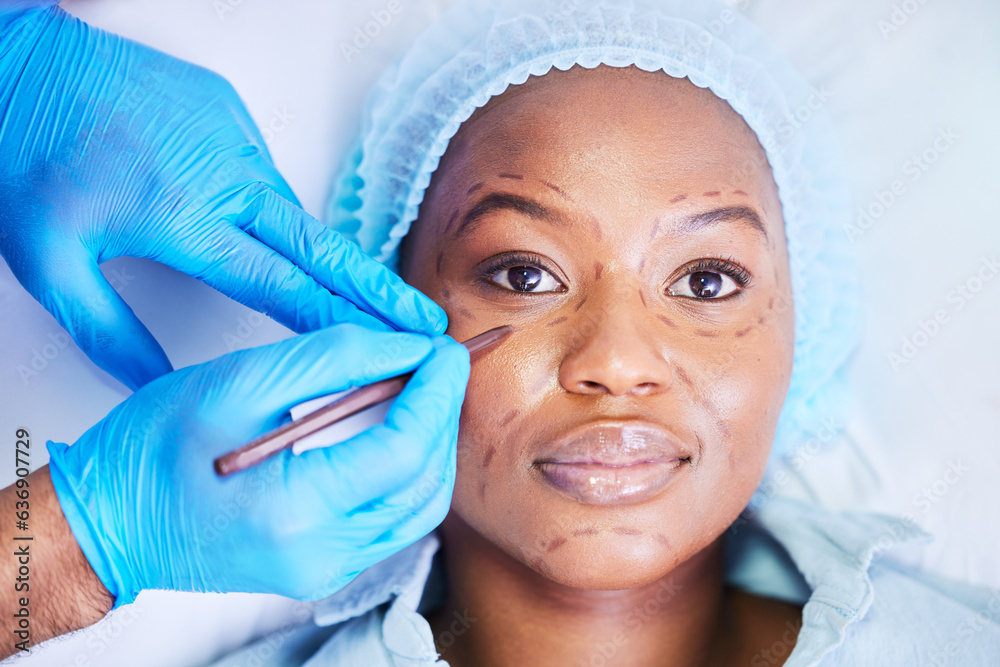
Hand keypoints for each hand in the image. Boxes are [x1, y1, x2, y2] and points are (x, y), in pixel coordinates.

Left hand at [0, 5, 444, 389]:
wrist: (18, 63)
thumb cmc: (26, 151)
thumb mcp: (46, 260)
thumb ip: (105, 331)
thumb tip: (154, 382)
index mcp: (186, 218)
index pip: (286, 286)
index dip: (346, 322)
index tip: (392, 344)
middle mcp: (225, 177)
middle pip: (323, 248)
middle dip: (381, 291)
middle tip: (425, 320)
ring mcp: (233, 138)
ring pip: (294, 213)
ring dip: (327, 256)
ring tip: (363, 296)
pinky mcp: (230, 113)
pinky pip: (268, 174)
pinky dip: (278, 211)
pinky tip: (275, 232)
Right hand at [45, 324, 469, 606]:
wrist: (107, 522)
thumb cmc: (150, 451)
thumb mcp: (240, 382)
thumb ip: (335, 360)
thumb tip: (407, 348)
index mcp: (295, 511)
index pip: (405, 449)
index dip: (437, 394)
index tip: (448, 350)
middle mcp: (319, 555)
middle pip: (424, 482)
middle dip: (442, 416)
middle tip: (440, 364)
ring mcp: (323, 571)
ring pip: (418, 508)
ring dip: (431, 446)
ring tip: (424, 392)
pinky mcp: (321, 569)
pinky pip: (391, 523)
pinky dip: (407, 474)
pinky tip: (398, 433)